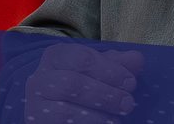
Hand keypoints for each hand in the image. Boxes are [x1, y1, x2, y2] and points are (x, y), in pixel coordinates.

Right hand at [24, 43, 144, 123]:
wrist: (51, 103)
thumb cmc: (79, 80)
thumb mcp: (97, 68)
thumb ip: (117, 63)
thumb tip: (137, 59)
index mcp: (56, 56)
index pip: (82, 59)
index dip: (109, 71)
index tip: (130, 83)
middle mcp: (40, 79)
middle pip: (72, 85)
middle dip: (105, 95)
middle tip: (128, 103)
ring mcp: (35, 105)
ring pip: (64, 113)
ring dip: (96, 117)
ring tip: (116, 120)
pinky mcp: (37, 123)